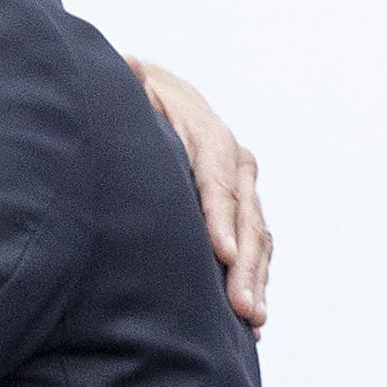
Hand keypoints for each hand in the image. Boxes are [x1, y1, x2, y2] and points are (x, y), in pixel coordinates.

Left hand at [124, 57, 271, 332]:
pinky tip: (252, 321)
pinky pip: (255, 247)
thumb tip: (129, 65)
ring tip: (252, 321)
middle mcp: (235, 160)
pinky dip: (256, 281)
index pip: (218, 179)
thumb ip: (131, 86)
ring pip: (257, 236)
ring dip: (257, 280)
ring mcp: (243, 187)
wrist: (158, 95)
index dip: (221, 217)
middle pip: (246, 216)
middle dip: (245, 264)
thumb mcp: (130, 89)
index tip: (221, 254)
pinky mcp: (242, 209)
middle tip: (241, 308)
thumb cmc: (135, 99)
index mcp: (207, 133)